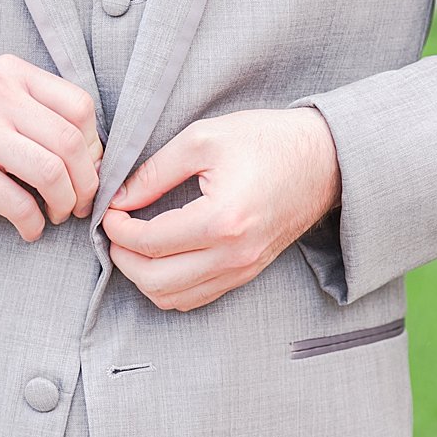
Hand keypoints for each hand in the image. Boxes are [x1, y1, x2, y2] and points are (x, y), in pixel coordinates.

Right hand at [0, 54, 103, 240]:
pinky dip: (32, 223)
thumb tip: (86, 154)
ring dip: (64, 203)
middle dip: (85, 182)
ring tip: (56, 215)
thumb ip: (28, 108)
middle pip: (71, 142)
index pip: (78, 106)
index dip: (94, 145)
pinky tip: (28, 229)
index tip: (85, 168)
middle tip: (78, 203)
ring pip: (52, 171)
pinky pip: (17, 202)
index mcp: (8, 73)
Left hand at [100, 107, 340, 311]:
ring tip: (133, 243)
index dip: (116, 228)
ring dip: (142, 276)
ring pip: (172, 298)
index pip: (148, 243)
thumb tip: (117, 198)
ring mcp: (243, 269)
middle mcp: (234, 254)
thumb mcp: (202, 139)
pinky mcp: (248, 273)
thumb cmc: (266, 140)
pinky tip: (159, 255)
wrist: (325, 158)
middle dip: (122, 258)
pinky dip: (167, 284)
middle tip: (115, 230)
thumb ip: (153, 172)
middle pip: (154, 280)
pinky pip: (195, 297)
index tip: (110, 209)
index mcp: (222, 220)